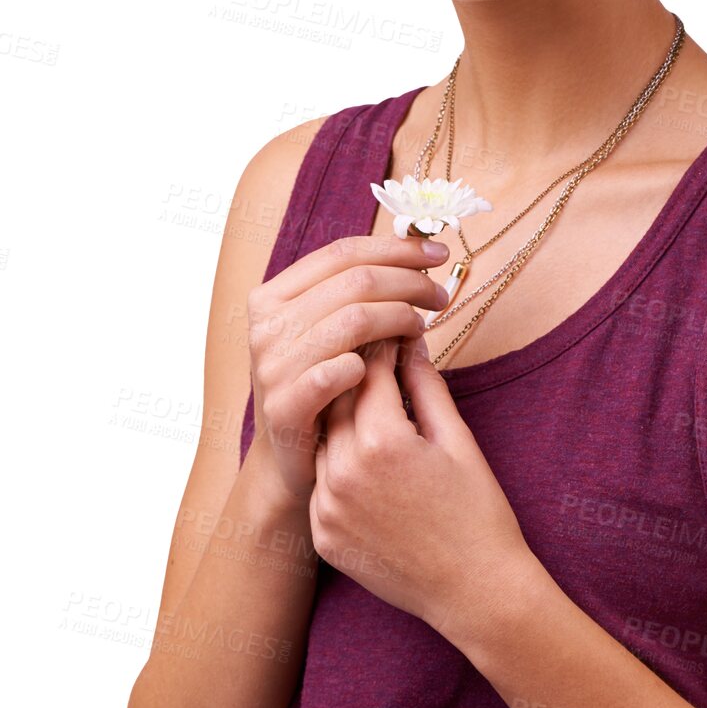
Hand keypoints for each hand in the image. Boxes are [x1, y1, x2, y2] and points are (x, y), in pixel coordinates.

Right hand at [244, 234, 451, 505]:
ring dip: (400, 319)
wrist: (289, 459)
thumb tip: (414, 252)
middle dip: (409, 283)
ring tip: (423, 328)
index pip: (342, 253)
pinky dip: (373, 364)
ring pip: (354, 320)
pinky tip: (394, 364)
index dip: (396, 248)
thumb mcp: (326, 331)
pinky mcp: (284, 406)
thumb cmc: (320, 386)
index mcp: (273, 295)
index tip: (437, 254)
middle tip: (440, 297)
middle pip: (355, 282)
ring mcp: (271, 365)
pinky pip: (338, 372)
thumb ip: (353, 293)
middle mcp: (266, 325)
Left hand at [309, 329, 537, 644]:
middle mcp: (343, 472)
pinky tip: (361, 455)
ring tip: (368, 405)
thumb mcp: (458, 441)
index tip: (393, 333)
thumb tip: (410, 346)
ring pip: (324, 439)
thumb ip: (427, 388)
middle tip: (376, 357)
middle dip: (357, 374)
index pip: (369, 372)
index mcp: (383, 442)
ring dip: (343, 417)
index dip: (383, 346)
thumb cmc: (478, 514)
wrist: (474, 591)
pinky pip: (321, 481)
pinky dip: (337, 462)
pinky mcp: (323, 534)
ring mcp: (327, 507)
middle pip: (338, 400)